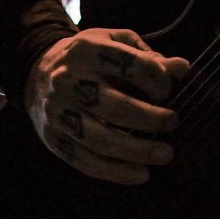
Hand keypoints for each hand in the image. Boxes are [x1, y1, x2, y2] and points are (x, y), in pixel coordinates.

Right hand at [24, 28, 192, 184]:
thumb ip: (149, 57)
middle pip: (115, 107)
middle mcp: (69, 81)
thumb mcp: (116, 44)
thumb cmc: (89, 58)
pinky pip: (85, 161)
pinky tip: (141, 174)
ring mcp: (59, 112)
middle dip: (151, 119)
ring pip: (100, 139)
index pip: (131, 65)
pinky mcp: (53, 139)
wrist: (37, 72)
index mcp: (88, 50)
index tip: (168, 91)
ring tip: (165, 154)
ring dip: (138, 151)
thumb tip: (182, 68)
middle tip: (173, 123)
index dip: (157, 79)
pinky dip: (116, 172)